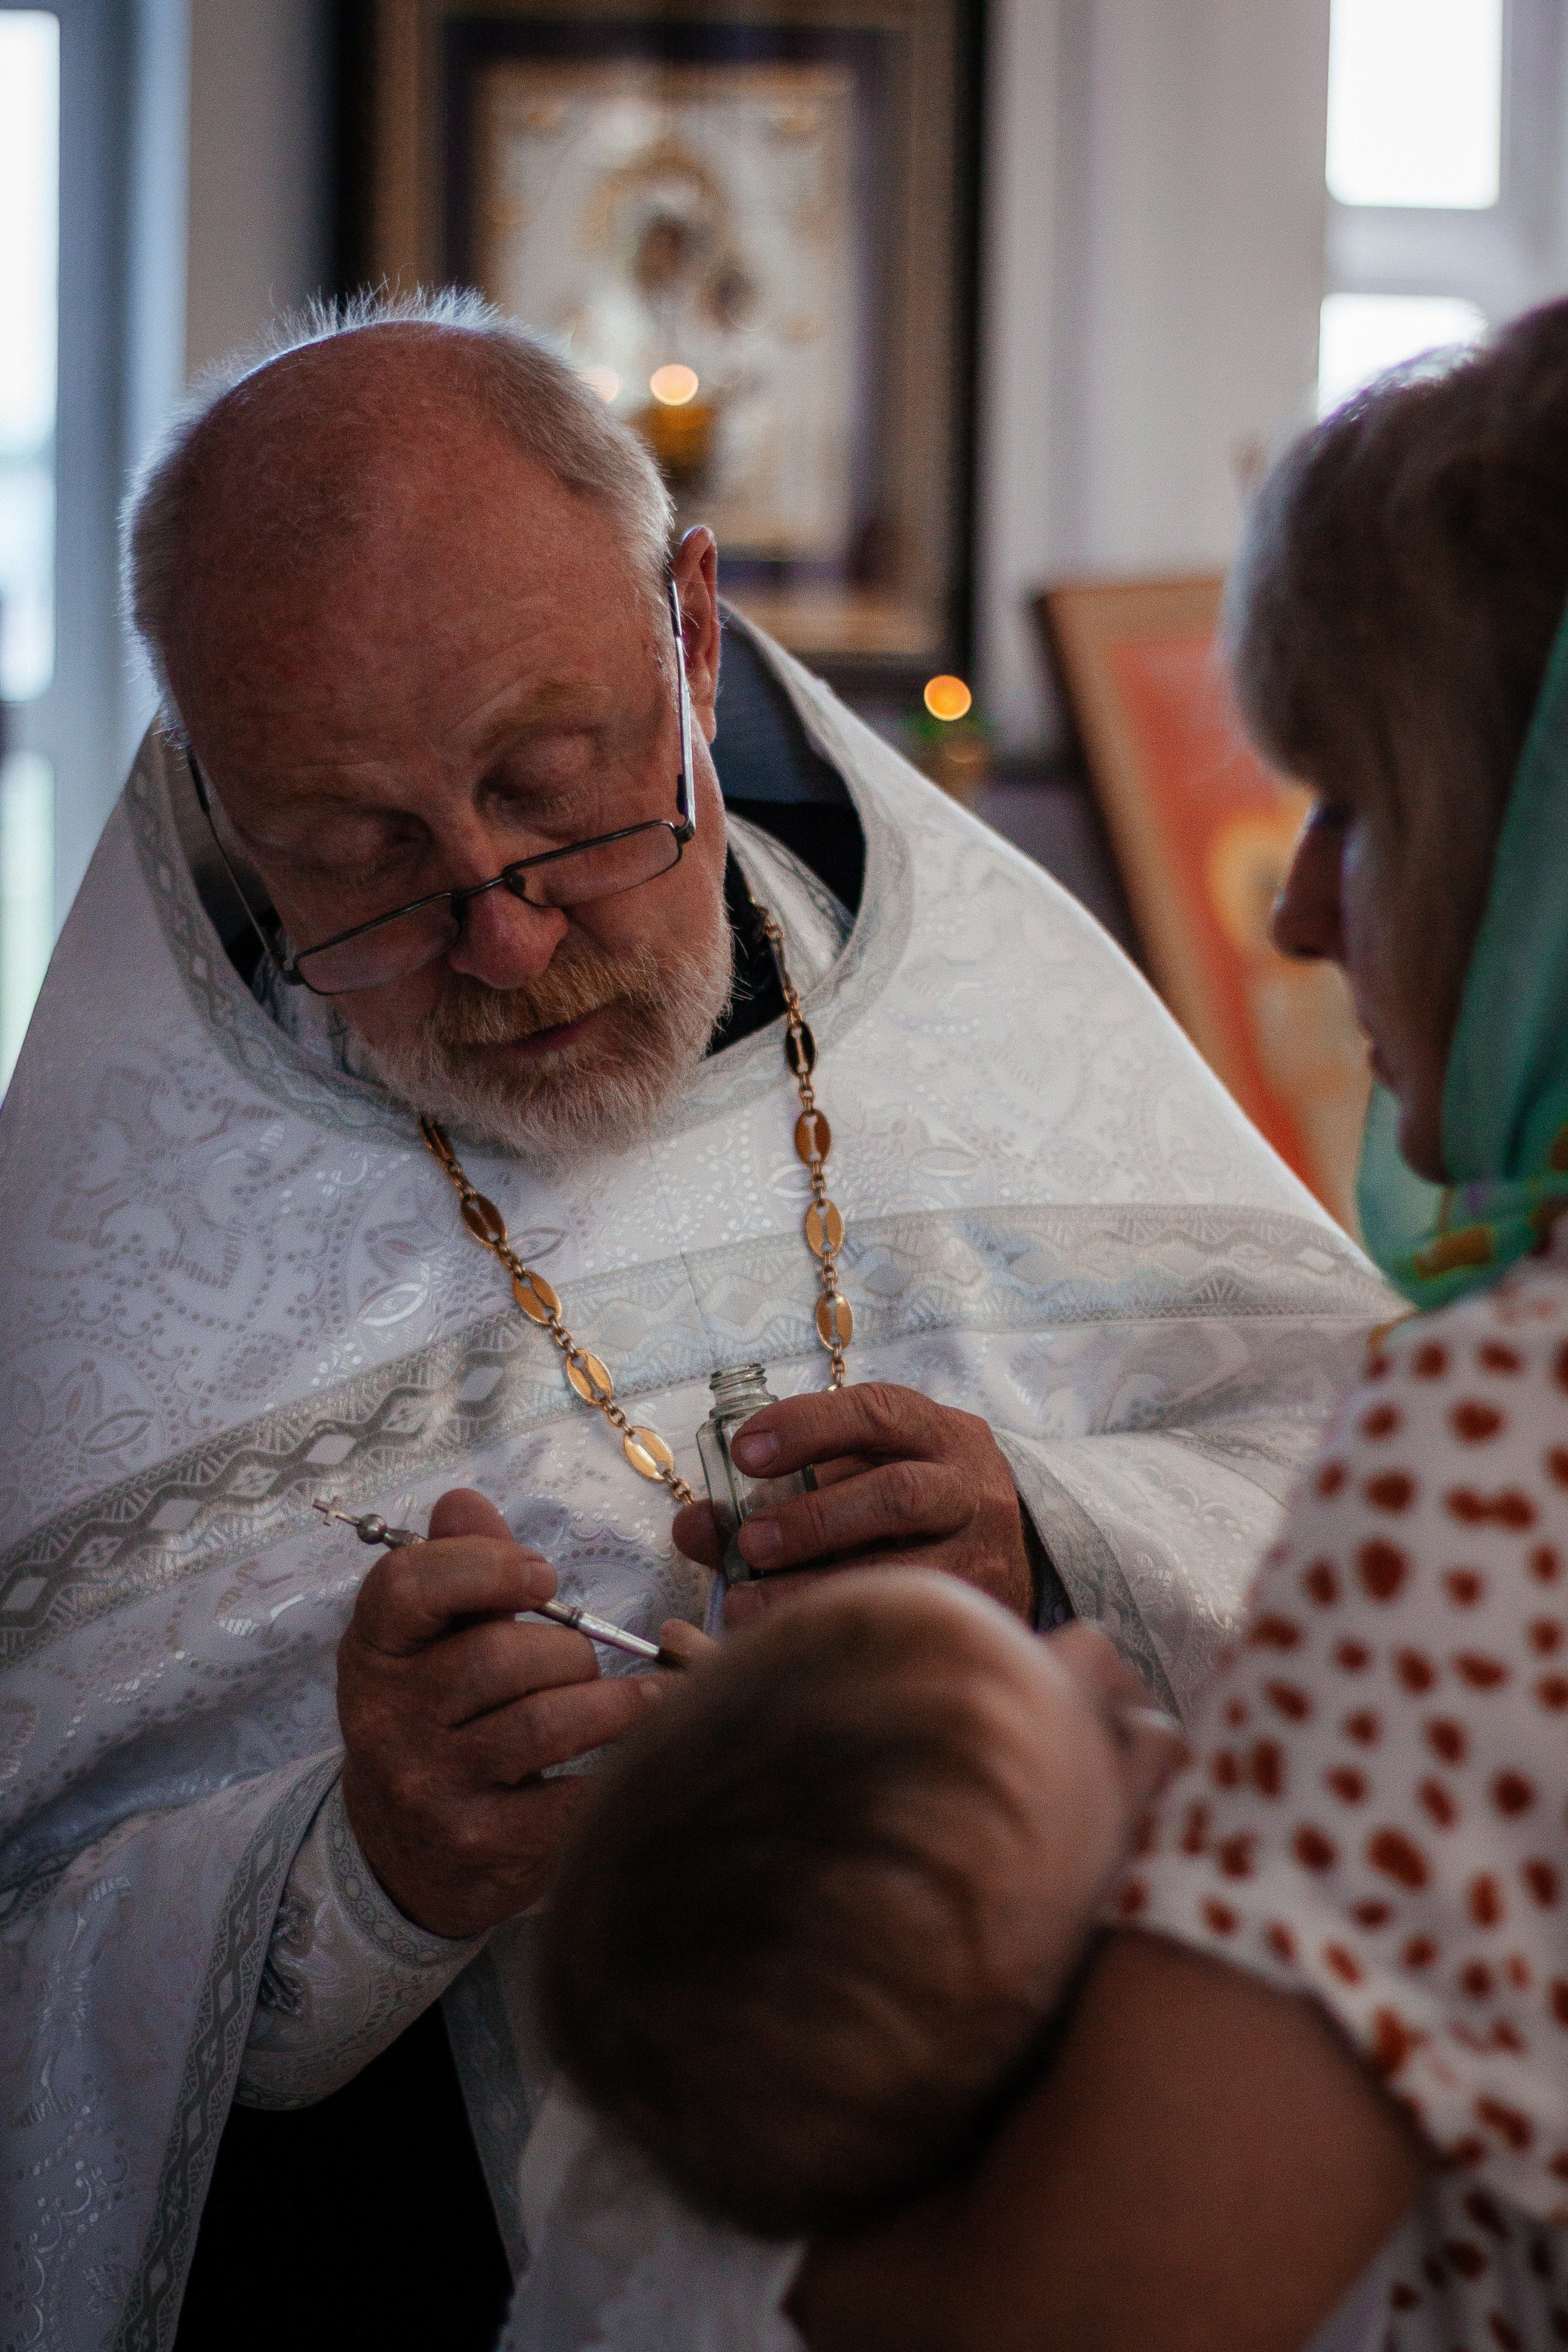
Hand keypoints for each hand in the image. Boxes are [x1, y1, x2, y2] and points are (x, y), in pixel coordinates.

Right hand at [336, 1487, 667, 1937]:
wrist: (407, 1854)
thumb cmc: (440, 1718)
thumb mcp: (434, 1643)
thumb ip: (460, 1568)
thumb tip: (464, 1501)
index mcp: (373, 1652)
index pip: (407, 1586)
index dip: (485, 1565)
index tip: (544, 1574)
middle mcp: (386, 1720)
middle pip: (498, 1655)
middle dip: (569, 1649)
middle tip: (588, 1660)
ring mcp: (428, 1788)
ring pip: (544, 1721)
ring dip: (612, 1704)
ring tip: (645, 1699)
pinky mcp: (477, 1844)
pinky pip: (571, 1795)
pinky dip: (615, 1771)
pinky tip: (633, 1760)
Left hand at [671, 1382, 1035, 1627]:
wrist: (1019, 1551)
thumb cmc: (909, 1507)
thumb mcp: (856, 1475)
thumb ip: (776, 1493)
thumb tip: (694, 1527)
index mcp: (936, 1433)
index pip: (877, 1413)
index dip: (808, 1427)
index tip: (744, 1452)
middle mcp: (971, 1488)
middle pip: (899, 1494)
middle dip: (815, 1518)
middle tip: (750, 1543)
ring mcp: (987, 1556)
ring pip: (910, 1572)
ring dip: (820, 1587)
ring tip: (749, 1605)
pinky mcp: (984, 1618)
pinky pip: (912, 1629)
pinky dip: (847, 1634)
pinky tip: (794, 1647)